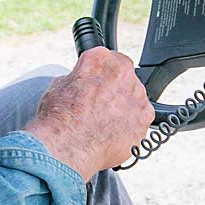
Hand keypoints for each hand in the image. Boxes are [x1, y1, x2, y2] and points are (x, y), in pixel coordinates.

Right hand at [24, 48, 153, 181]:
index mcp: (100, 58)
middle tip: (100, 106)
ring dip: (124, 107)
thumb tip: (81, 84)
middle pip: (123, 77)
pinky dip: (131, 125)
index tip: (96, 86)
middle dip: (114, 90)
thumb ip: (78, 78)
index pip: (106, 59)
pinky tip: (114, 132)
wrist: (68, 146)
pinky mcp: (145, 116)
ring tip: (105, 123)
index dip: (100, 75)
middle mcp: (122, 71)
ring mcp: (136, 94)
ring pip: (134, 97)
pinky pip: (141, 117)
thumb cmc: (60, 118)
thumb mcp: (59, 85)